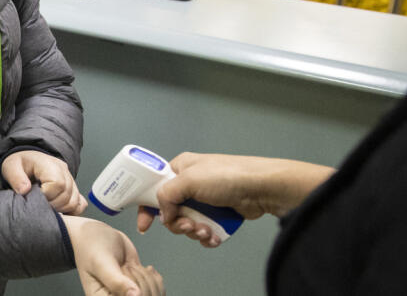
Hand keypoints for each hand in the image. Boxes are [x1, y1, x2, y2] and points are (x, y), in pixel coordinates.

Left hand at [2, 150, 86, 213]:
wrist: (27, 161)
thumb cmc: (20, 165)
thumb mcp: (11, 167)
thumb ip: (16, 178)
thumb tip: (25, 190)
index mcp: (48, 164)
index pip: (58, 183)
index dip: (47, 196)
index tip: (35, 198)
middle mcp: (63, 170)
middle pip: (67, 194)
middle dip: (53, 205)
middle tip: (39, 206)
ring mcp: (70, 180)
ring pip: (74, 201)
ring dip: (61, 209)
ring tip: (46, 208)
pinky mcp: (73, 188)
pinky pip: (80, 203)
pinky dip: (71, 210)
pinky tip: (59, 211)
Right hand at [62, 215, 160, 295]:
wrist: (98, 235)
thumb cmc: (92, 247)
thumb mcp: (102, 263)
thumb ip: (116, 281)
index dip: (134, 286)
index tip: (123, 270)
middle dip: (139, 279)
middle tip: (124, 266)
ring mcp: (130, 295)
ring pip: (155, 295)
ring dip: (146, 277)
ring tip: (129, 266)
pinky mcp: (140, 289)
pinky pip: (159, 290)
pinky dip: (154, 277)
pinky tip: (142, 268)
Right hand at [136, 153, 333, 246]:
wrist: (261, 188)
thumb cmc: (227, 176)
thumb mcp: (188, 180)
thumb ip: (166, 195)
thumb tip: (163, 214)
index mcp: (180, 169)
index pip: (154, 188)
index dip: (148, 207)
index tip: (145, 225)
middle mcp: (190, 184)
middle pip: (171, 211)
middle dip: (178, 223)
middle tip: (188, 226)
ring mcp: (204, 200)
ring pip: (187, 223)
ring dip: (194, 231)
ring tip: (206, 231)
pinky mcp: (217, 213)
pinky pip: (203, 230)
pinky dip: (207, 236)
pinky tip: (214, 236)